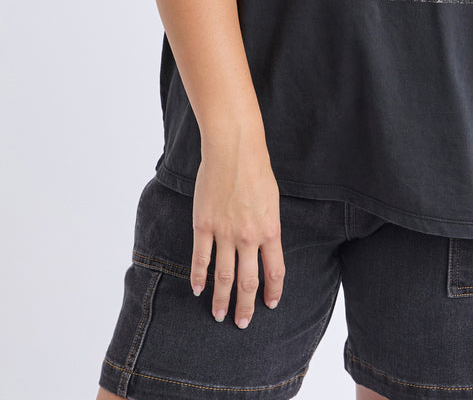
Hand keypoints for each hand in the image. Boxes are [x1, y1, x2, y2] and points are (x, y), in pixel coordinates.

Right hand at [189, 129, 285, 328]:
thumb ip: (267, 226)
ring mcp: (225, 232)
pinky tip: (197, 289)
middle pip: (248, 281)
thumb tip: (264, 246)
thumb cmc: (256, 169)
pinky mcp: (204, 225)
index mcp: (270, 230)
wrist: (234, 150)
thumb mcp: (272, 201)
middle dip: (246, 306)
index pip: (275, 271)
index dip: (273, 291)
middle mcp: (248, 236)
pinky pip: (201, 258)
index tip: (270, 303)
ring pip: (224, 276)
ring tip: (219, 315)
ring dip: (221, 299)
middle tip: (242, 323)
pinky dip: (198, 276)